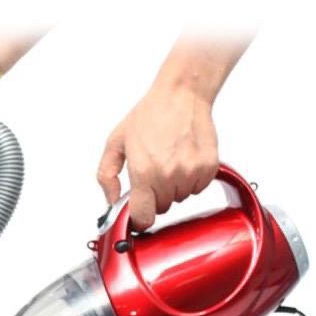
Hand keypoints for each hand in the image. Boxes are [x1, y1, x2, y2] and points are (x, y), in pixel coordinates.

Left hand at [98, 32, 251, 229]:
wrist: (180, 95)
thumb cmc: (149, 115)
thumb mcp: (116, 143)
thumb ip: (107, 176)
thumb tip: (111, 200)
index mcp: (143, 172)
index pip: (144, 217)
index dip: (140, 219)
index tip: (139, 215)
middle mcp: (168, 175)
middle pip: (161, 208)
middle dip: (155, 196)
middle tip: (153, 172)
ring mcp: (191, 172)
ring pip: (180, 198)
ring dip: (173, 187)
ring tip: (169, 161)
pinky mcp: (208, 167)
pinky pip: (198, 188)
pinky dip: (191, 179)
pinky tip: (183, 159)